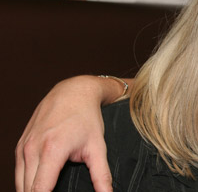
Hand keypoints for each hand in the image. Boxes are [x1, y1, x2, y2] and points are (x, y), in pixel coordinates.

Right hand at [15, 76, 113, 191]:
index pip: (38, 191)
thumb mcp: (98, 147)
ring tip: (49, 190)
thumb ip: (101, 175)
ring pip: (19, 183)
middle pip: (26, 190)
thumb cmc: (87, 118)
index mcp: (52, 151)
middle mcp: (32, 149)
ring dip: (31, 191)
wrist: (73, 92)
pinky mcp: (20, 145)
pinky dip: (26, 182)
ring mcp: (23, 147)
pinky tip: (39, 185)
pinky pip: (18, 172)